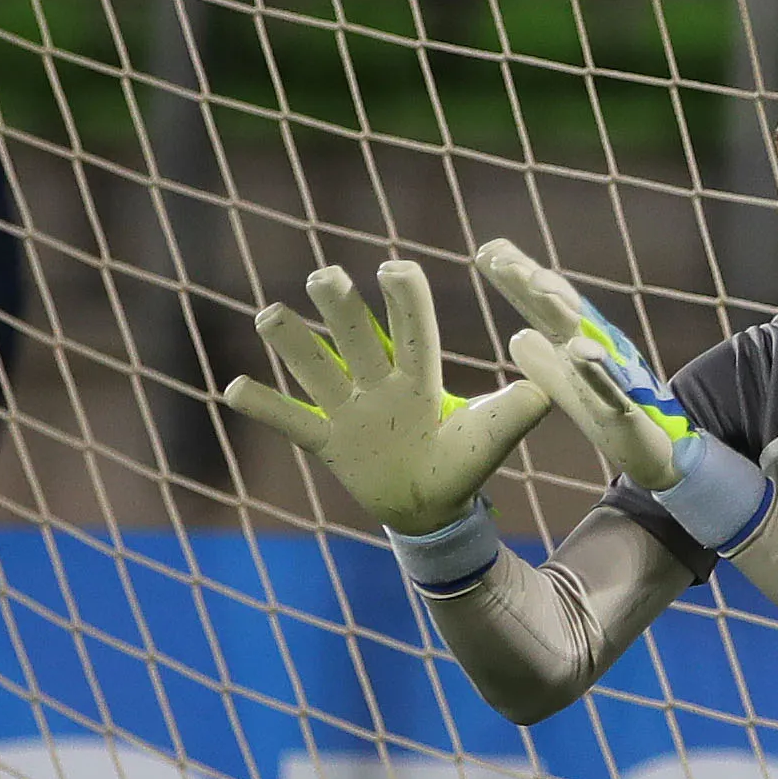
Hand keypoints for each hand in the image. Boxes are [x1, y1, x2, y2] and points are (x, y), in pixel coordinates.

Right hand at [221, 260, 547, 534]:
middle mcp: (379, 385)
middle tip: (325, 277)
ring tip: (269, 314)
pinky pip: (292, 422)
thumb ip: (515, 411)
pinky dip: (263, 406)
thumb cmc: (462, 464)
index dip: (405, 300)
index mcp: (419, 378)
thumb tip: (546, 388)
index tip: (393, 270)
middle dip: (341, 310)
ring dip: (294, 344)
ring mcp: (349, 412)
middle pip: (357, 339)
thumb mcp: (491, 438)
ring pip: (317, 371)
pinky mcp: (328, 444)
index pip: (412, 331)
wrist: (432, 508)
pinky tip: (231, 387)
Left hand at [473, 237, 687, 491]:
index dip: (517, 282)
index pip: (542, 308)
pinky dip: (597, 367)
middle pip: (561, 310)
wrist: (657, 450)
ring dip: (563, 307)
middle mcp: (597, 348)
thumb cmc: (613, 413)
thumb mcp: (570, 389)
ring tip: (536, 283)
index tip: (486, 253)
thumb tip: (517, 336)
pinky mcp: (627, 406)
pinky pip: (611, 384)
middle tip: (503, 260)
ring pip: (585, 332)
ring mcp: (613, 373)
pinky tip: (580, 350)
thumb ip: (543, 363)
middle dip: (534, 282)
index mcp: (577, 344)